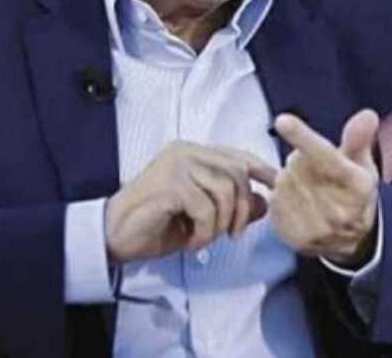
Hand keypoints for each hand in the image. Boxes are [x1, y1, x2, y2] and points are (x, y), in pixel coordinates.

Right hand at [105, 141, 277, 263]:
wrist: (115, 234)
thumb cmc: (155, 223)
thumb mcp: (201, 216)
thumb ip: (231, 205)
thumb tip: (265, 202)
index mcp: (192, 154)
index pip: (237, 155)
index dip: (261, 169)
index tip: (276, 185)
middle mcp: (185, 152)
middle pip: (237, 173)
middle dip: (242, 209)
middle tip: (230, 234)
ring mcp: (177, 165)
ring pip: (224, 191)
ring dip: (221, 223)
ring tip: (204, 237)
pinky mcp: (170, 184)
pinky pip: (205, 208)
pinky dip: (204, 232)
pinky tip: (191, 240)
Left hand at [270, 109, 379, 266]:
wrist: (349, 240)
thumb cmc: (354, 193)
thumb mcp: (362, 165)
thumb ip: (358, 139)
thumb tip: (367, 115)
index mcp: (357, 186)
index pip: (326, 156)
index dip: (303, 137)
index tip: (282, 121)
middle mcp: (338, 210)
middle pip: (298, 163)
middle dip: (303, 159)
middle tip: (318, 172)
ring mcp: (315, 226)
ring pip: (285, 179)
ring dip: (292, 177)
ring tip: (311, 188)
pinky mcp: (294, 236)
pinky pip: (275, 199)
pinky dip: (283, 195)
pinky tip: (299, 202)